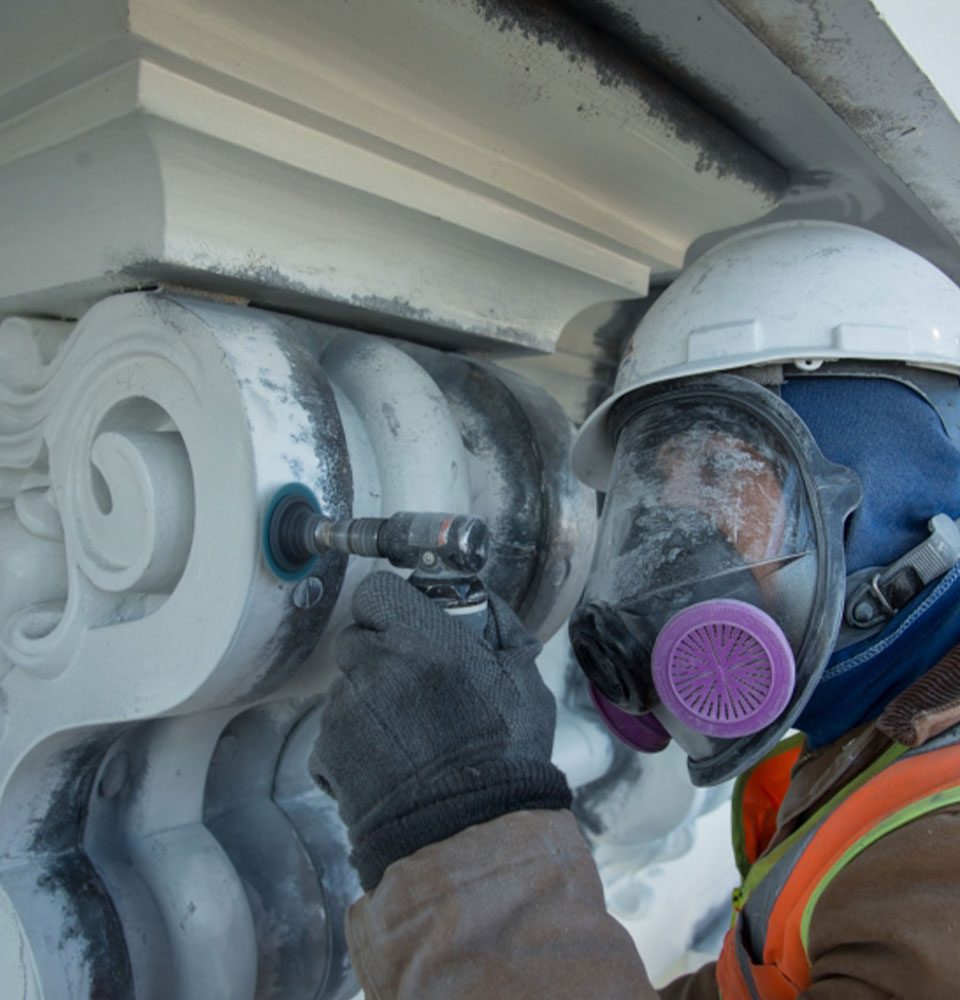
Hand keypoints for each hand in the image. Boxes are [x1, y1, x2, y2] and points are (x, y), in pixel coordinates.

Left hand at [311, 571, 570, 890]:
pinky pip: (333, 733)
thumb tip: (483, 604)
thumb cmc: (505, 757)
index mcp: (422, 638)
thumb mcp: (524, 681)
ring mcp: (345, 709)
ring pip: (344, 686)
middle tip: (411, 684)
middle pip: (355, 638)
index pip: (376, 592)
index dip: (389, 607)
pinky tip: (390, 764)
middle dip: (378, 654)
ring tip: (407, 736)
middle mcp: (375, 665)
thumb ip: (502, 631)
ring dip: (367, 700)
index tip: (406, 626)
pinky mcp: (328, 751)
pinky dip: (354, 744)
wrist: (468, 834)